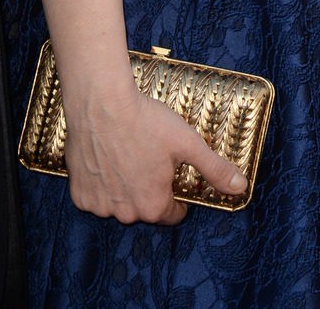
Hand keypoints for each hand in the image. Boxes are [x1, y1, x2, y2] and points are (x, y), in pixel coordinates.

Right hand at [64, 88, 246, 223]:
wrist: (102, 104)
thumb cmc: (147, 122)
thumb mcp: (189, 143)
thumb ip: (215, 169)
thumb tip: (240, 188)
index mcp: (153, 206)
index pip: (172, 214)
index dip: (177, 194)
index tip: (173, 173)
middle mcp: (125, 214)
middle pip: (145, 207)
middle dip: (150, 188)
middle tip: (150, 157)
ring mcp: (99, 206)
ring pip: (119, 202)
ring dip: (124, 186)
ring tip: (128, 154)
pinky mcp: (79, 194)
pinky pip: (95, 194)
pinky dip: (101, 182)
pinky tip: (107, 157)